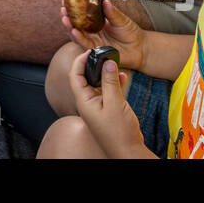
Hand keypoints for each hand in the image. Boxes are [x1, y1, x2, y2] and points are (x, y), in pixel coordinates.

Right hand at [61, 0, 148, 71]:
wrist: (140, 49)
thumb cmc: (131, 32)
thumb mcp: (121, 20)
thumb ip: (112, 12)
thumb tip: (104, 0)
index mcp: (96, 21)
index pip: (82, 13)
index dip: (73, 7)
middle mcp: (92, 31)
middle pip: (76, 24)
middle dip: (67, 17)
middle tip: (62, 9)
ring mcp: (93, 41)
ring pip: (77, 34)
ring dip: (70, 27)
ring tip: (65, 19)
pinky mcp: (96, 50)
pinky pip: (85, 44)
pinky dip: (78, 38)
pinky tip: (74, 31)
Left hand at [67, 42, 151, 158]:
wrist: (128, 151)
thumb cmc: (119, 132)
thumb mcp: (115, 103)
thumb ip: (110, 81)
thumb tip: (107, 62)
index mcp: (84, 101)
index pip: (75, 75)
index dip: (80, 60)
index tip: (90, 51)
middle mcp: (88, 103)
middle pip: (85, 78)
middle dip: (93, 65)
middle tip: (103, 54)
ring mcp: (97, 107)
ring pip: (98, 84)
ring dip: (105, 73)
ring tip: (114, 63)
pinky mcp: (107, 109)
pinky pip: (107, 91)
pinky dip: (113, 83)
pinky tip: (122, 77)